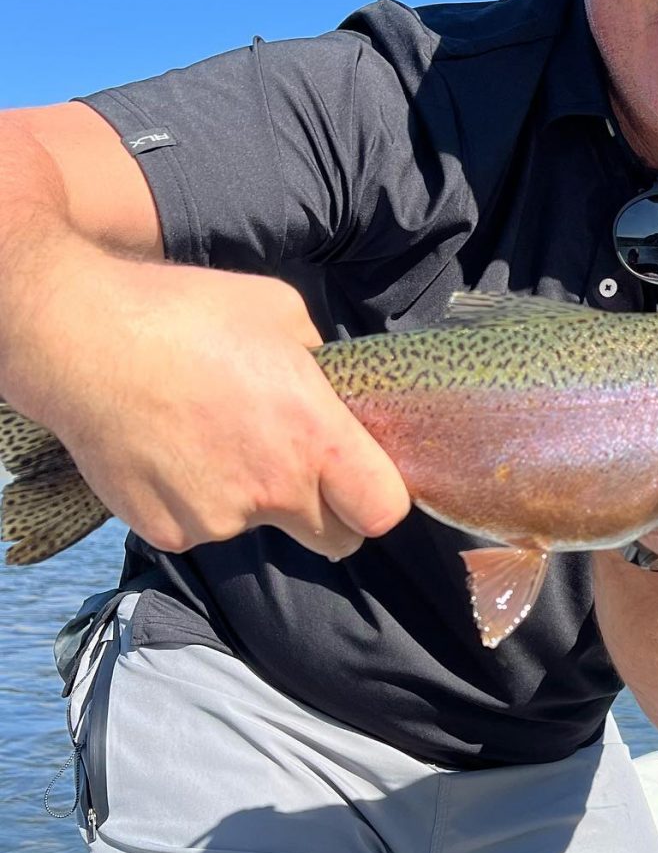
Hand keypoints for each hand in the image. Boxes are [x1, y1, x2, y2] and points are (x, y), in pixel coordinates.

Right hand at [44, 260, 410, 559]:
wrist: (79, 337)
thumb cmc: (184, 312)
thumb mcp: (280, 312)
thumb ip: (319, 361)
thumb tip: (328, 382)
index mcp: (314, 437)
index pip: (383, 511)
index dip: (379, 499)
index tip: (365, 481)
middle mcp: (273, 489)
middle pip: (334, 540)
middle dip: (329, 513)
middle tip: (299, 468)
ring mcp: (218, 518)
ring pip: (258, 527)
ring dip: (250, 499)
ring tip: (211, 436)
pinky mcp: (168, 531)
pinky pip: (200, 527)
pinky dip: (194, 500)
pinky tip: (172, 450)